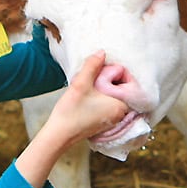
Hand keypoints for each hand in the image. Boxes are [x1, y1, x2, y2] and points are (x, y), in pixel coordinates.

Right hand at [14, 51, 130, 187]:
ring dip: (103, 88)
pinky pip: (107, 104)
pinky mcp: (104, 123)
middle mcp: (121, 114)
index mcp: (121, 106)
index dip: (114, 72)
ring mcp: (113, 120)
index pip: (127, 82)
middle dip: (108, 79)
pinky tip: (87, 96)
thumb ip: (93, 65)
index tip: (101, 70)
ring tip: (89, 86)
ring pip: (113, 96)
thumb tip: (102, 52)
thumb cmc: (71, 111)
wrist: (59, 135)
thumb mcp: (81, 83)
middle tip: (93, 77)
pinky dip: (100, 98)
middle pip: (120, 88)